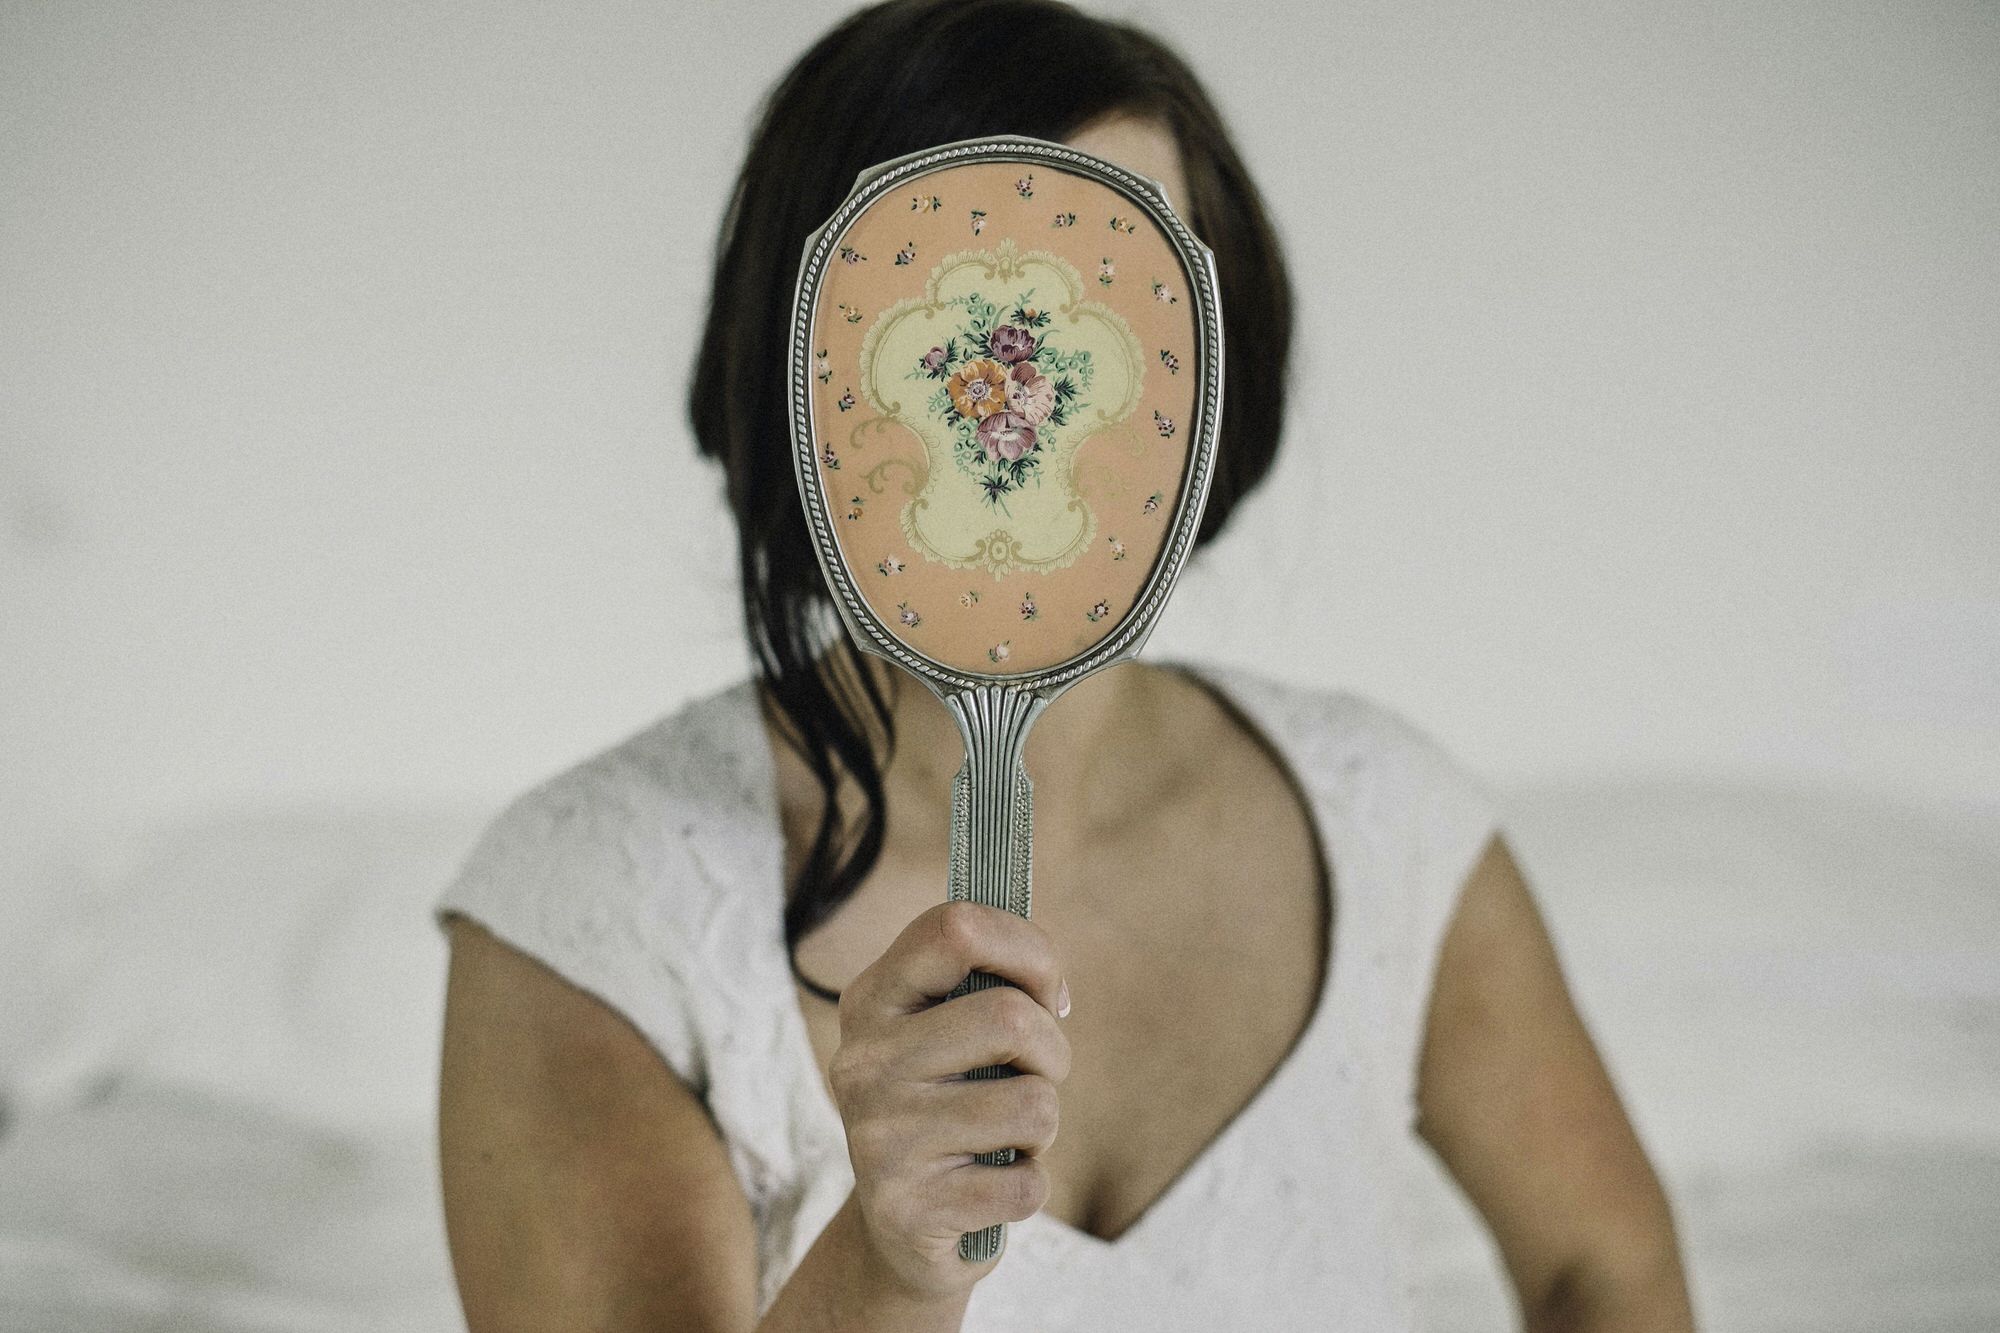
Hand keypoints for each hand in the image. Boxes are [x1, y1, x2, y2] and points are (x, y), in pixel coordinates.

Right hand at [827, 899, 1072, 1299]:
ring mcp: (880, 1137)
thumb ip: (987, 986)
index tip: (1045, 990)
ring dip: (1043, 1124)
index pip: (957, 926)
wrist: (898, 1227)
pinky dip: (1029, 1187)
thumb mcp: (945, 1032)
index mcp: (873, 999)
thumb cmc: (948, 1106)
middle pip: (1010, 1017)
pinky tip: (988, 1188)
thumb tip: (1053, 985)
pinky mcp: (908, 1207)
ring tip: (1005, 1137)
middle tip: (1033, 1076)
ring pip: (1034, 1104)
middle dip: (1052, 1050)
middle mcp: (863, 1061)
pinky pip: (1028, 1184)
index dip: (1028, 949)